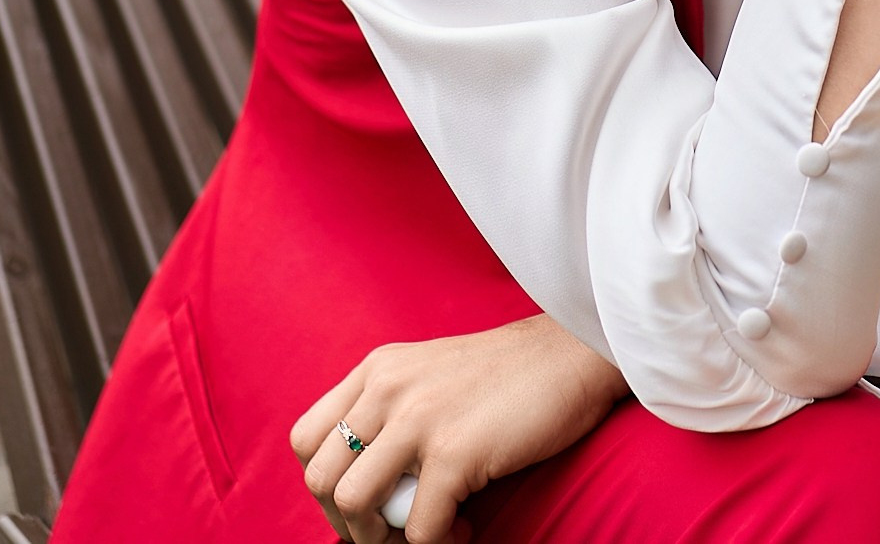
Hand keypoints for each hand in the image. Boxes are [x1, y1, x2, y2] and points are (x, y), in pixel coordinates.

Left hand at [291, 316, 627, 543]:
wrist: (572, 355)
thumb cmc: (508, 379)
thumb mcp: (430, 380)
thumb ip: (392, 418)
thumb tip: (361, 498)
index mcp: (376, 370)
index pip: (307, 440)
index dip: (326, 485)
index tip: (364, 505)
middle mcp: (386, 388)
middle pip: (320, 477)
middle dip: (347, 523)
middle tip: (389, 532)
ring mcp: (418, 418)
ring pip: (353, 503)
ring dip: (379, 539)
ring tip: (421, 533)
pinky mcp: (455, 451)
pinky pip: (419, 526)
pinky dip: (437, 543)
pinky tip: (464, 529)